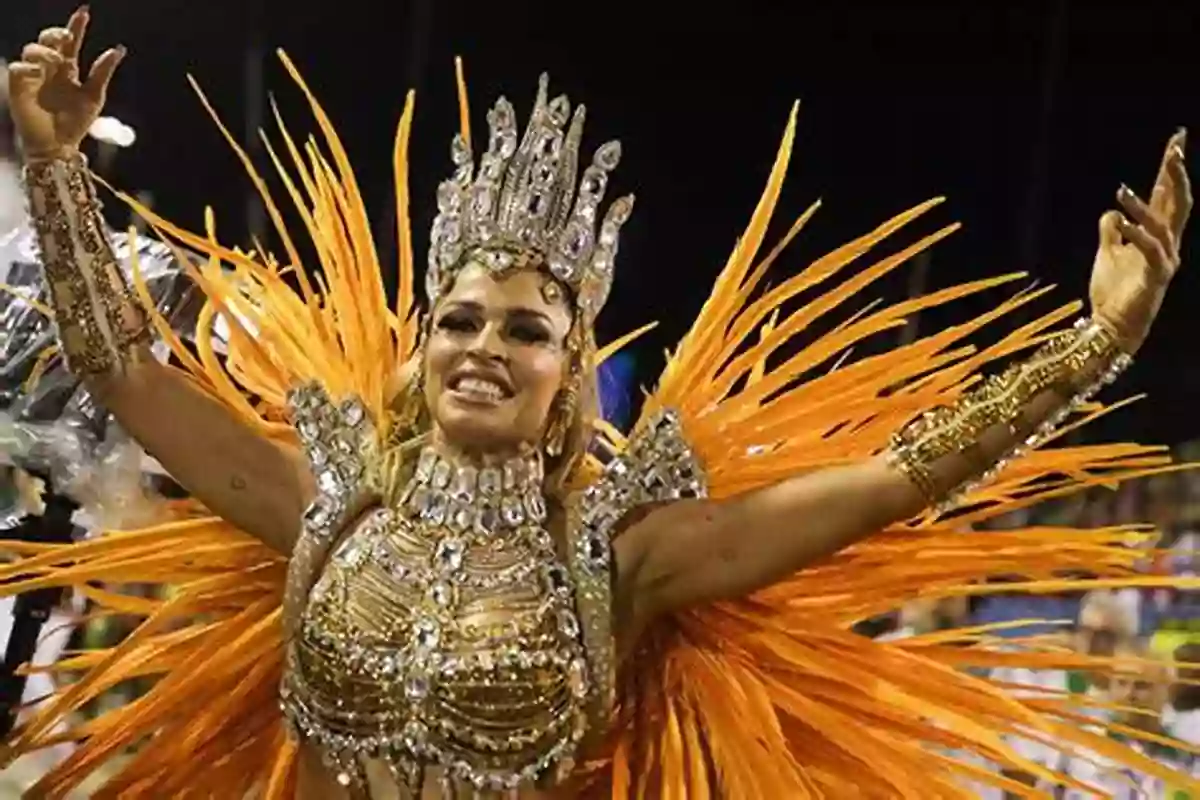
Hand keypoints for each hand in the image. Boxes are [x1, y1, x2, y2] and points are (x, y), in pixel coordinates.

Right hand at [6, 7, 125, 160]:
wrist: (59, 146)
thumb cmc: (75, 123)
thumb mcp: (94, 96)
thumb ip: (103, 72)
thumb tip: (119, 49)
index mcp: (68, 69)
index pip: (70, 43)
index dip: (76, 26)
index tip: (85, 12)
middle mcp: (49, 69)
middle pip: (48, 41)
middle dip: (55, 33)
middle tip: (68, 35)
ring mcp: (34, 77)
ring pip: (31, 51)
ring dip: (44, 51)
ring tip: (57, 60)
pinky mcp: (20, 89)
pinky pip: (19, 70)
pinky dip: (28, 67)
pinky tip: (38, 72)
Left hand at [1089, 129, 1191, 352]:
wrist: (1112, 327)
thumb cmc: (1113, 292)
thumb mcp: (1108, 253)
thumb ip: (1112, 231)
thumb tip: (1113, 211)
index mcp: (1157, 236)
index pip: (1167, 196)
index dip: (1170, 169)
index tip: (1176, 141)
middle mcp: (1168, 244)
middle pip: (1178, 201)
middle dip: (1176, 173)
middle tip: (1176, 146)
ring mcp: (1165, 260)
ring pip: (1162, 224)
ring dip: (1143, 205)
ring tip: (1121, 190)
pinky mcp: (1156, 276)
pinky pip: (1149, 249)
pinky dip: (1135, 232)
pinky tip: (1120, 218)